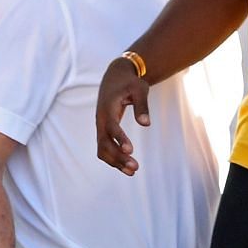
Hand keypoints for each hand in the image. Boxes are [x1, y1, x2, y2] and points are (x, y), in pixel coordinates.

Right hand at [95, 58, 151, 174]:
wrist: (115, 77)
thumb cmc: (129, 82)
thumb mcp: (139, 88)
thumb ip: (142, 105)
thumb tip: (146, 124)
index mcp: (107, 108)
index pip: (111, 126)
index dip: (120, 138)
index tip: (131, 150)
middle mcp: (101, 119)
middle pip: (104, 143)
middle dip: (118, 156)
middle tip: (135, 167)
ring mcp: (100, 126)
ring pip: (102, 149)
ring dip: (115, 161)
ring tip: (133, 171)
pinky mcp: (104, 130)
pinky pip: (104, 148)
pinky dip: (113, 159)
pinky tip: (127, 167)